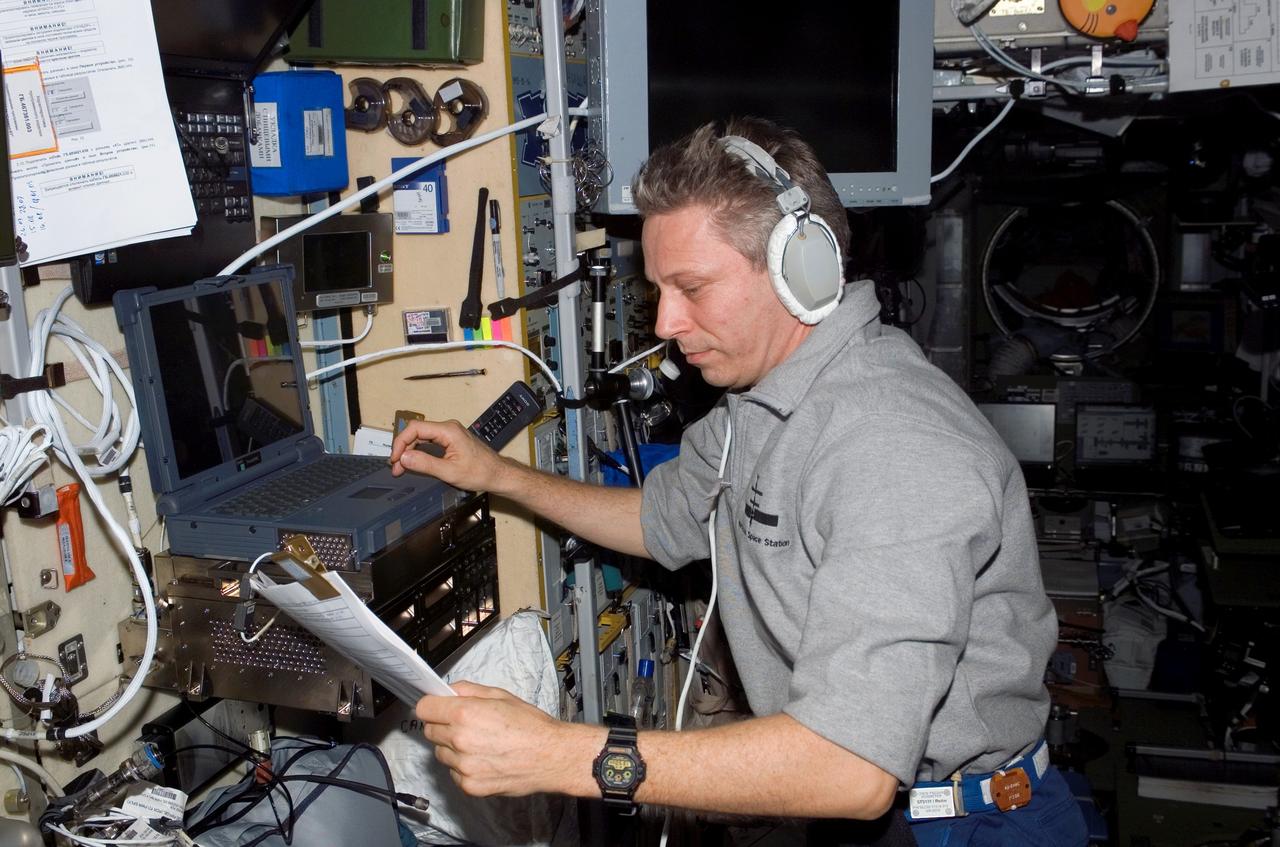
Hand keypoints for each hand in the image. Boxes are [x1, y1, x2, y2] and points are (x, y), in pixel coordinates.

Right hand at [389, 419, 507, 491]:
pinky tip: (414, 462)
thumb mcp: (449, 472)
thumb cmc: (481, 472)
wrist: (498, 474)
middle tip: (396, 467)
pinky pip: (429, 441)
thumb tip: (404, 457)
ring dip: (410, 451)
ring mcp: (450, 433)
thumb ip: (425, 464)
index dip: (401, 442)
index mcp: (448, 431)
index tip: (395, 458)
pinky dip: (419, 451)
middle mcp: (448, 428)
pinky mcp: (451, 440)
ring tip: (402, 467)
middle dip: (403, 448)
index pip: (415, 428)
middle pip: (416, 432)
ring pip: (421, 437)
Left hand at [416, 681, 595, 797]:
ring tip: (479, 744)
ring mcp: (463, 766)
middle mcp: (460, 740)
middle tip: (465, 725)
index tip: (437, 707)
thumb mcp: (500, 695)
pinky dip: (463, 766)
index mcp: (465, 713)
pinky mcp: (469, 785)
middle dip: (443, 725)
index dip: (432, 706)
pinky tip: (484, 759)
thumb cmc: (531, 725)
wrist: (551, 756)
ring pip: (440, 753)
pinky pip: (454, 772)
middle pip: (429, 731)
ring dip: (452, 748)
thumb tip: (448, 691)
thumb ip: (468, 690)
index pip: (424, 708)